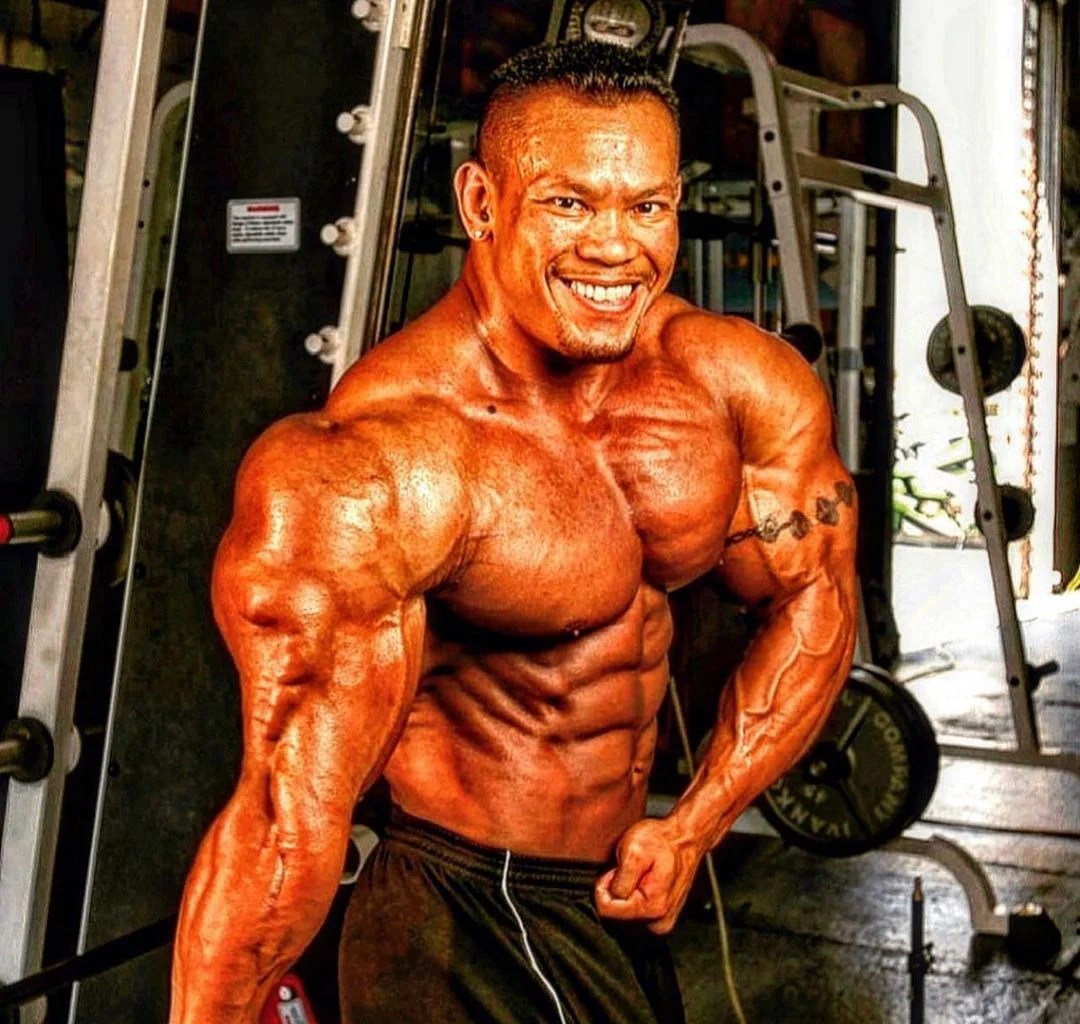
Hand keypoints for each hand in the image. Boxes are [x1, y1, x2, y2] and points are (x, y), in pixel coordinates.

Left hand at [594, 818, 706, 933]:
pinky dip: (633, 896)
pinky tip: (642, 881)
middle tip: (628, 870)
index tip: (615, 871)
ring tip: (637, 873)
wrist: (685, 837)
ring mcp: (662, 920)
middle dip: (615, 891)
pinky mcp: (662, 916)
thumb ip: (620, 880)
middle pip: (616, 915)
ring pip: (624, 914)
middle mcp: (660, 921)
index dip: (604, 886)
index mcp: (652, 908)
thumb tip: (609, 897)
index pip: (607, 910)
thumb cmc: (663, 840)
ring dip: (624, 893)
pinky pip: (636, 912)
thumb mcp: (634, 850)